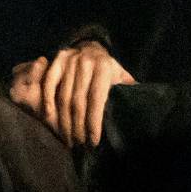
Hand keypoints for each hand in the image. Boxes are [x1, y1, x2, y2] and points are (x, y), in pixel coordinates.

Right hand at [16, 41, 133, 148]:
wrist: (91, 47)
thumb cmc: (108, 70)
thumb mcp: (121, 77)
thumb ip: (129, 91)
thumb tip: (142, 109)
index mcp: (104, 67)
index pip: (97, 100)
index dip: (94, 122)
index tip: (93, 141)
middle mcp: (85, 62)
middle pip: (78, 101)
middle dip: (79, 126)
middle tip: (79, 144)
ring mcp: (69, 60)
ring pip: (63, 96)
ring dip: (64, 121)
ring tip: (68, 138)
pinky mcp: (57, 60)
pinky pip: (49, 83)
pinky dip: (48, 100)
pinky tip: (49, 117)